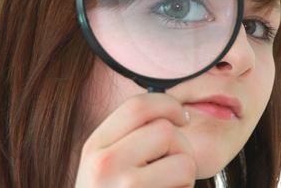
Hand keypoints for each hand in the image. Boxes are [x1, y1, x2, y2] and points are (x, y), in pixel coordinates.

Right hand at [74, 93, 195, 187]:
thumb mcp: (104, 165)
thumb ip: (128, 136)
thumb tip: (174, 112)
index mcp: (94, 147)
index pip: (138, 105)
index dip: (169, 104)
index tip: (182, 117)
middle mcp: (105, 165)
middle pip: (167, 131)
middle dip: (181, 147)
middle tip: (172, 166)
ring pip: (185, 162)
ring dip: (186, 176)